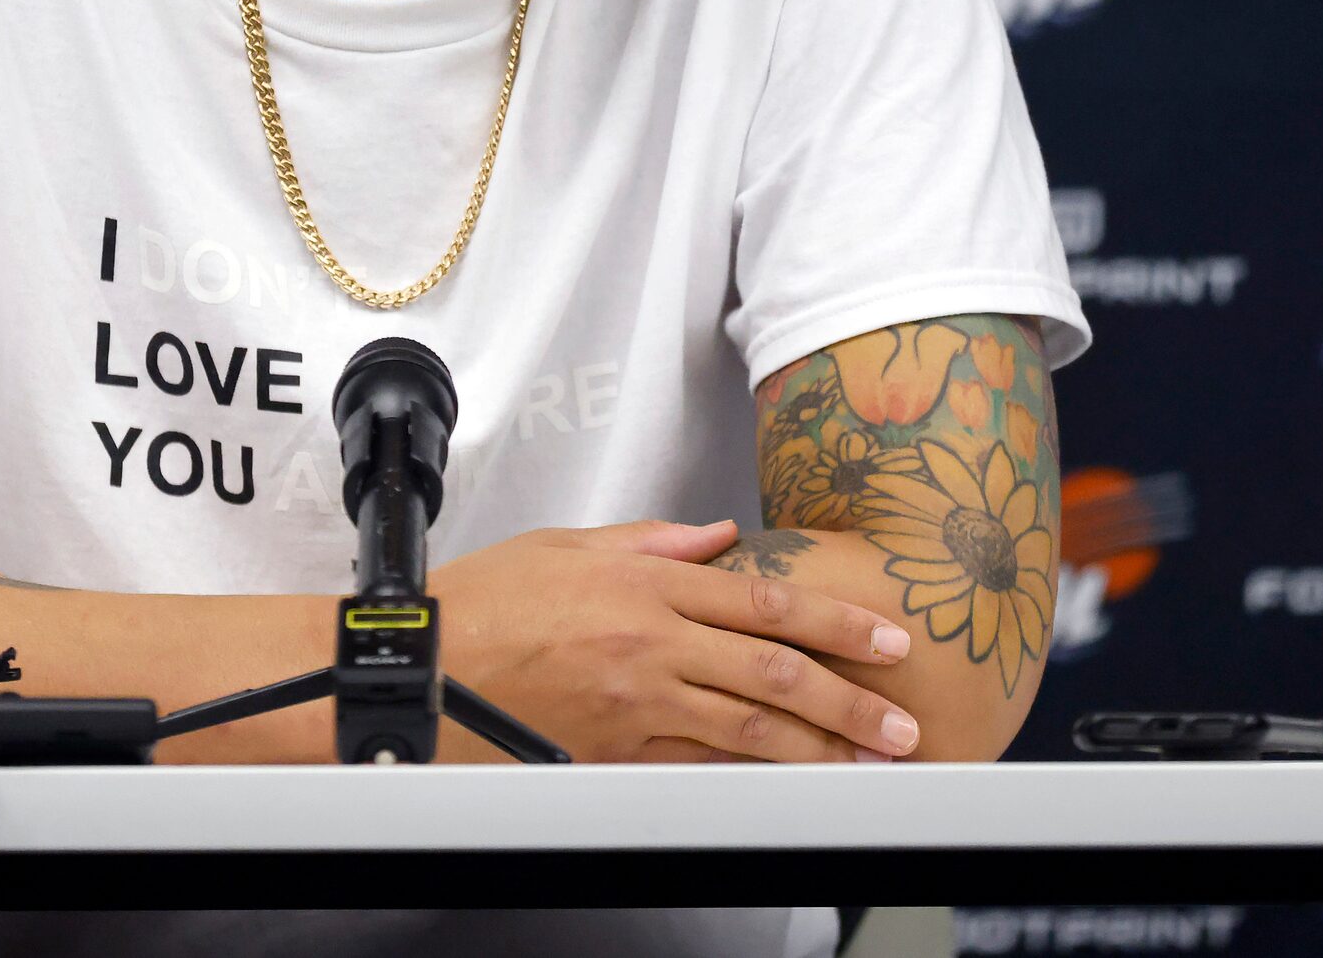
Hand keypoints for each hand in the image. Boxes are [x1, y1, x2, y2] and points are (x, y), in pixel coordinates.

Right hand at [432, 518, 920, 764]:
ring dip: (819, 748)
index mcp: (645, 584)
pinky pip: (698, 767)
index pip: (766, 602)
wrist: (421, 668)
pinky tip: (787, 784)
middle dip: (851, 699)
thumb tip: (717, 538)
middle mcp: (650, 643)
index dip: (836, 624)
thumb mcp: (565, 545)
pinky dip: (749, 776)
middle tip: (901, 720)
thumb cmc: (482, 604)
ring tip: (867, 760)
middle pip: (775, 672)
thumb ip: (650, 541)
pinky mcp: (614, 754)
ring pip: (749, 730)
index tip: (885, 640)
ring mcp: (635, 704)